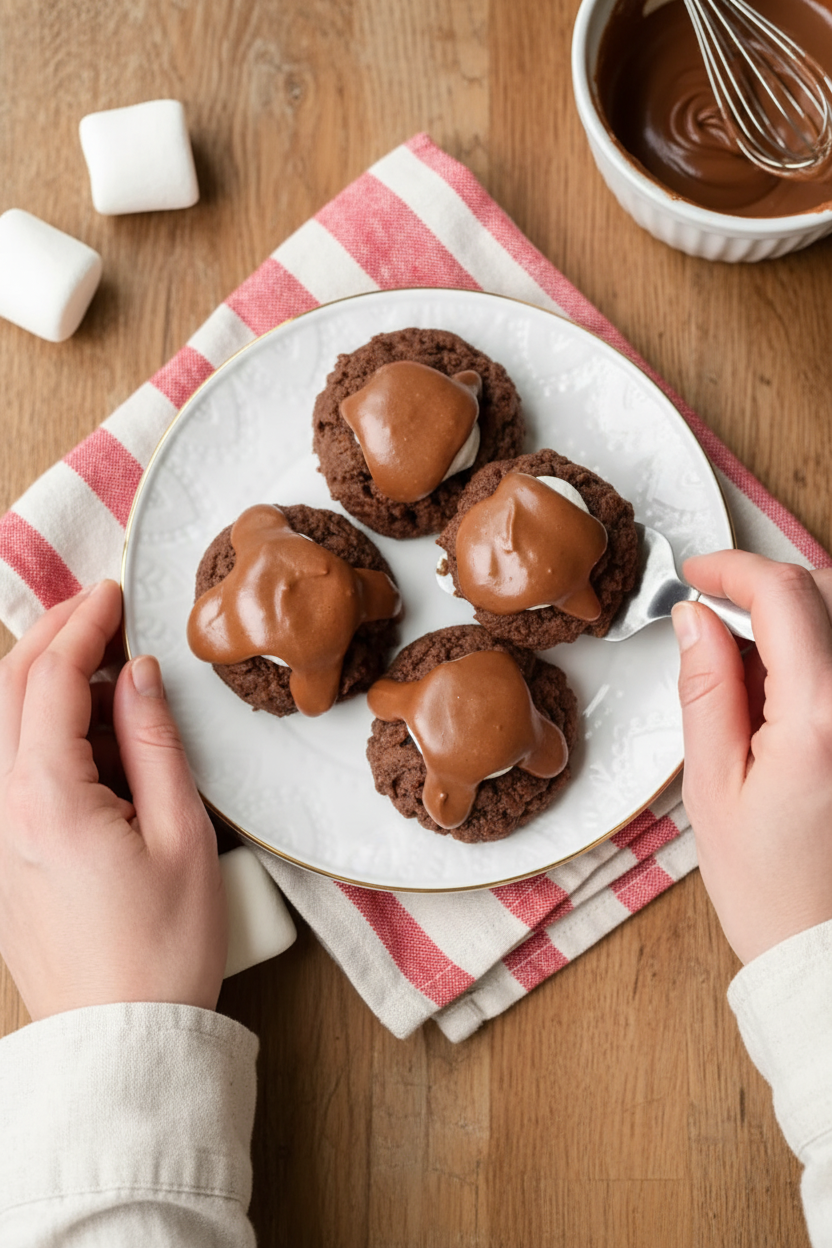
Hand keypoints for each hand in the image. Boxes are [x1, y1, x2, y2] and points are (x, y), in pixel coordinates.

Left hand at [0, 581, 226, 1019]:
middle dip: (52, 634)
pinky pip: (10, 764)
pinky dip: (41, 726)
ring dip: (44, 679)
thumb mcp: (182, 835)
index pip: (51, 678)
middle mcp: (3, 808)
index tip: (113, 592)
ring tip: (104, 666)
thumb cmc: (161, 947)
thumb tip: (139, 674)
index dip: (82, 623)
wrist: (119, 1036)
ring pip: (0, 723)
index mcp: (48, 798)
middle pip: (8, 688)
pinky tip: (90, 730)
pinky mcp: (2, 853)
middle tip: (101, 609)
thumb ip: (155, 742)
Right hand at [672, 550, 831, 964]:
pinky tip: (783, 693)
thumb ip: (705, 690)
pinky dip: (814, 653)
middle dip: (762, 587)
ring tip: (748, 667)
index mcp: (819, 719)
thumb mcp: (711, 787)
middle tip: (712, 619)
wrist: (824, 949)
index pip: (783, 595)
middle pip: (824, 591)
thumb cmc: (770, 888)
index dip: (732, 569)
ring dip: (793, 617)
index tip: (696, 576)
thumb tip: (696, 618)